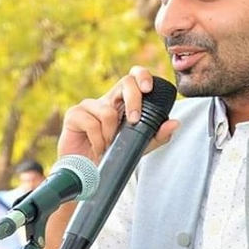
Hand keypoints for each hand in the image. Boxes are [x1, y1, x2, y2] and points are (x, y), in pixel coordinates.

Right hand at [58, 66, 179, 163]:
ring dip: (112, 134)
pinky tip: (98, 148)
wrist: (88, 173)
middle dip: (134, 100)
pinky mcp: (74, 114)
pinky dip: (98, 140)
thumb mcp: (140, 146)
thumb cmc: (113, 155)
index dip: (142, 76)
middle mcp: (107, 99)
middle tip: (134, 121)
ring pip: (108, 111)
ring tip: (109, 146)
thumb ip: (157, 135)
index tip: (148, 89)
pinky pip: (92, 123)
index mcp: (124, 102)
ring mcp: (89, 105)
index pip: (134, 77)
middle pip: (125, 81)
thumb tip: (175, 123)